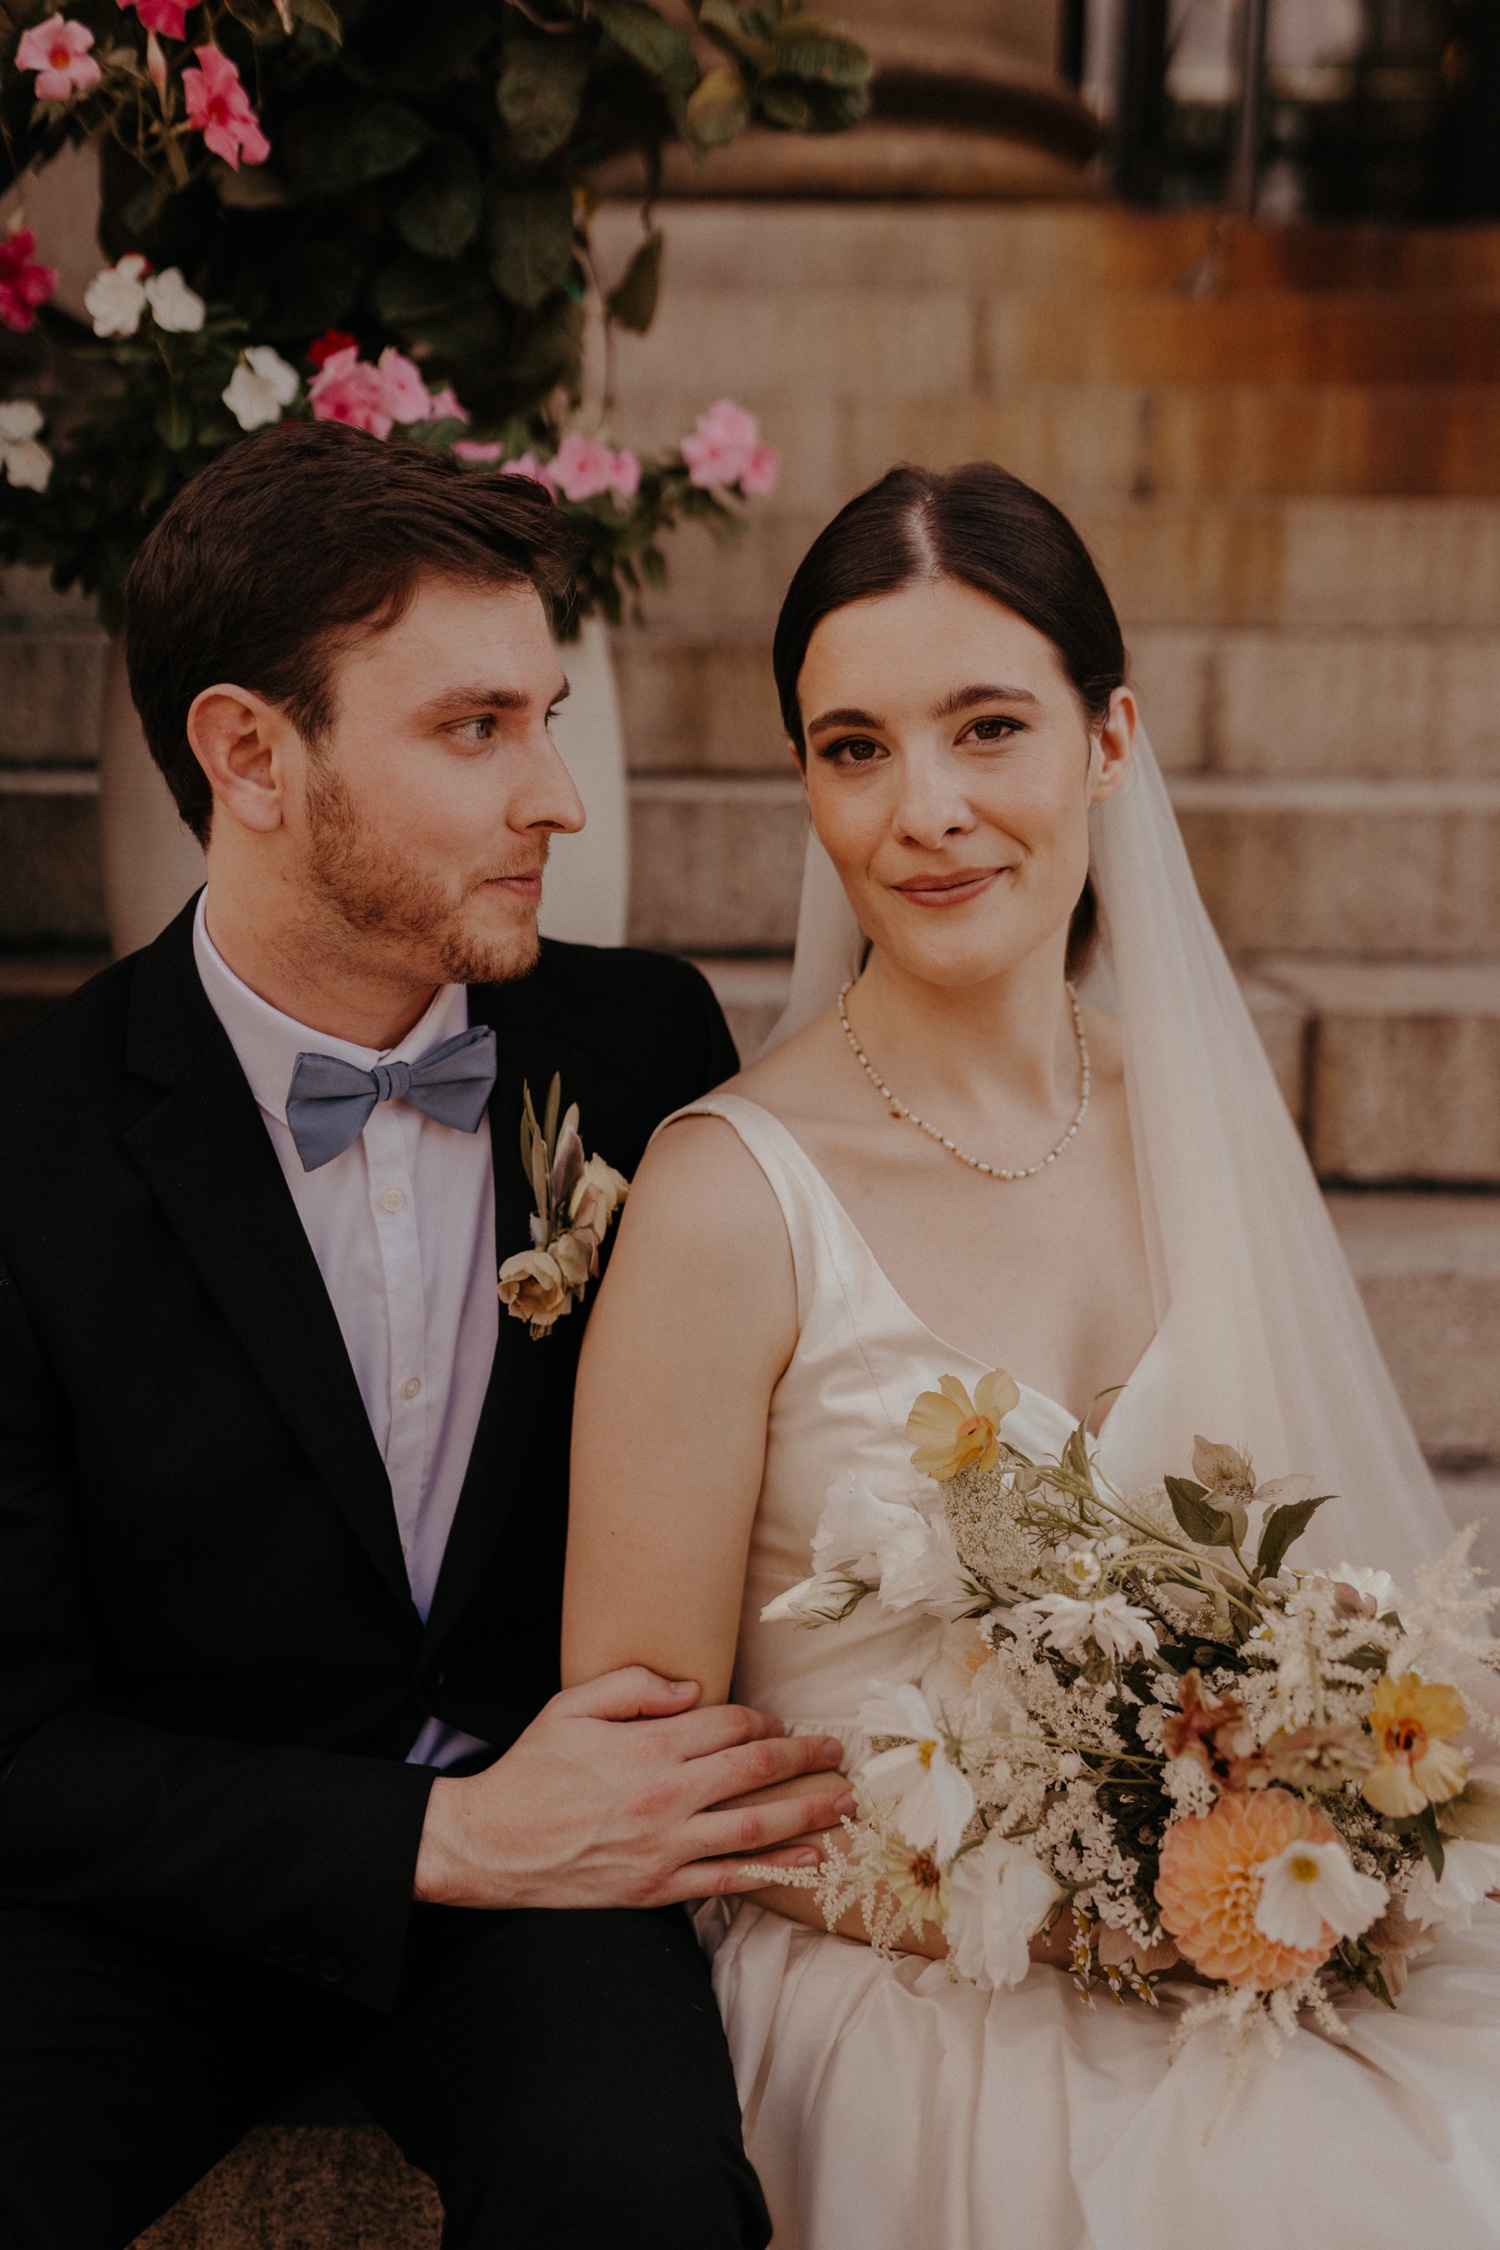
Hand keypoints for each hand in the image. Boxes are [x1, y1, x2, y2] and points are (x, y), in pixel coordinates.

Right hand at [413, 1666, 855, 1910]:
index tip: (781, 1724)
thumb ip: (633, 1686)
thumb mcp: (571, 1705)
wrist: (492, 1845)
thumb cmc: (532, 1769)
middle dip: (805, 1759)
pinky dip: (775, 1870)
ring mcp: (666, 1846)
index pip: (728, 1726)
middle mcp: (667, 1795)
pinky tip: (810, 1860)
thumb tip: (693, 1688)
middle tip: (839, 1753)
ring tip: (845, 1803)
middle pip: (755, 1771)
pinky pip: (729, 1878)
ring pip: (756, 1827)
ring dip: (808, 1813)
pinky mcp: (659, 1887)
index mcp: (648, 1746)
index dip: (764, 1722)